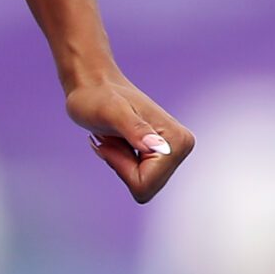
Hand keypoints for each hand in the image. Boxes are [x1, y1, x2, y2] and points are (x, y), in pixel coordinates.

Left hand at [66, 75, 192, 203]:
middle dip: (122, 166)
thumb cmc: (98, 96)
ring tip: (116, 137)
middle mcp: (180, 147)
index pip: (146, 184)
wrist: (94, 86)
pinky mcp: (160, 155)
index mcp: (178, 140)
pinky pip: (138, 178)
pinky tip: (118, 141)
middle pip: (146, 187)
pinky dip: (121, 161)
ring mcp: (172, 152)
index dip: (122, 166)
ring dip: (121, 163)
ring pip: (141, 184)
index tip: (114, 139)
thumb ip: (134, 128)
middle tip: (113, 138)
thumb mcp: (111, 110)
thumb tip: (157, 147)